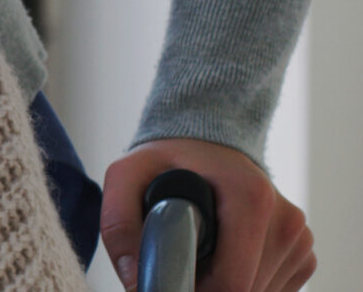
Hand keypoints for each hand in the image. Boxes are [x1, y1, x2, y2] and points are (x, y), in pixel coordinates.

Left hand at [100, 138, 313, 291]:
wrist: (206, 145)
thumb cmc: (167, 161)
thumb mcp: (126, 176)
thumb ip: (120, 225)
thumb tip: (138, 282)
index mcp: (252, 198)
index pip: (232, 281)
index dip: (194, 291)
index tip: (171, 281)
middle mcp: (286, 220)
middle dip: (205, 288)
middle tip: (179, 265)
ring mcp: (299, 238)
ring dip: (222, 287)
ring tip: (201, 255)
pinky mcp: (302, 253)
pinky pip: (271, 290)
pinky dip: (243, 284)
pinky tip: (223, 259)